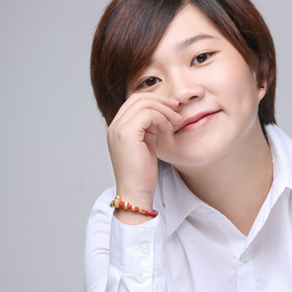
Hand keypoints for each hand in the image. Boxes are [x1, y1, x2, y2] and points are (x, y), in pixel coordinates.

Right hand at [107, 93, 181, 222]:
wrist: (135, 193)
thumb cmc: (142, 175)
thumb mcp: (146, 145)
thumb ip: (149, 129)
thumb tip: (160, 114)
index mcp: (118, 128)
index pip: (135, 102)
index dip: (155, 101)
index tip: (172, 108)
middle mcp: (114, 126)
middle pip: (138, 98)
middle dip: (160, 100)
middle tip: (177, 108)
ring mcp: (118, 129)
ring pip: (143, 103)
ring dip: (163, 109)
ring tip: (176, 120)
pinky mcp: (126, 134)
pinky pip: (147, 114)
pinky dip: (161, 117)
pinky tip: (168, 127)